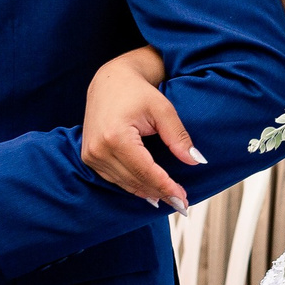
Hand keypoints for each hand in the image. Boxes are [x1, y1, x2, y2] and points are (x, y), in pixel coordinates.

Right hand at [82, 51, 200, 209]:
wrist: (109, 81)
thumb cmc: (136, 91)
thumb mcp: (163, 110)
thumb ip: (178, 137)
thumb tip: (196, 161)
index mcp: (115, 136)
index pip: (145, 171)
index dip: (166, 187)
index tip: (183, 199)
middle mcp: (98, 149)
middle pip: (135, 180)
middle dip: (160, 193)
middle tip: (182, 203)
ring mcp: (90, 155)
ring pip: (125, 183)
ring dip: (148, 192)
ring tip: (170, 199)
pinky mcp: (89, 157)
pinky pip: (114, 179)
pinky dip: (133, 185)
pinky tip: (149, 192)